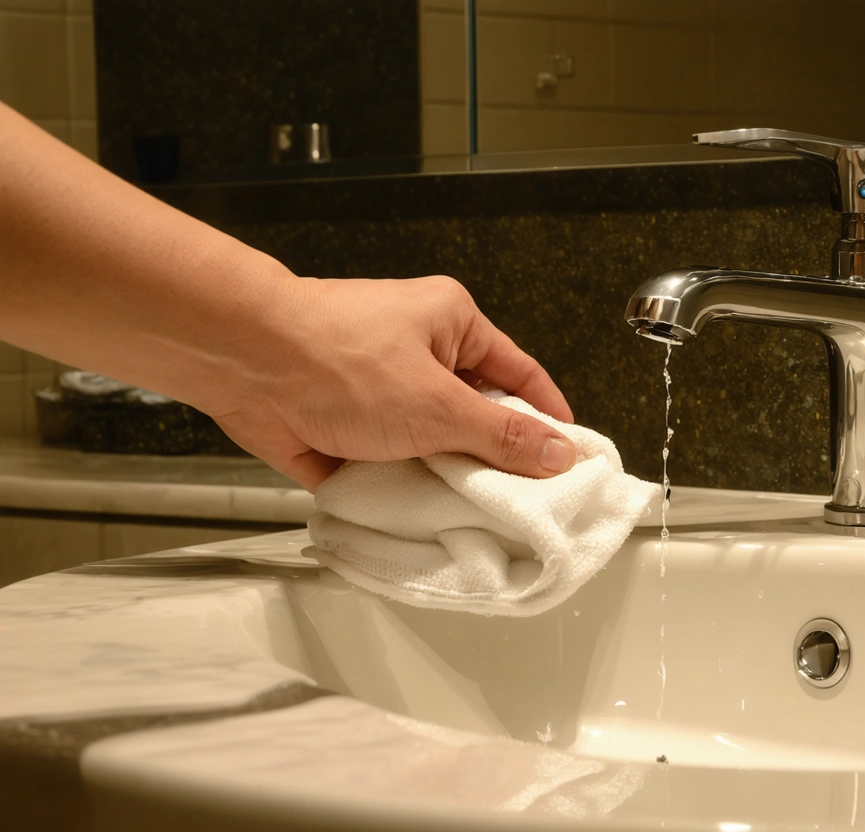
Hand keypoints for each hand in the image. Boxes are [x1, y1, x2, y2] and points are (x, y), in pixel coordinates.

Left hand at [207, 275, 576, 490]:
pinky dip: (398, 492)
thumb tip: (562, 455)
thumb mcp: (439, 406)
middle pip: (473, 414)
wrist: (243, 363)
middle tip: (525, 507)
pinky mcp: (340, 430)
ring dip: (443, 481)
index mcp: (451, 324)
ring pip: (428, 446)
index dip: (547, 417)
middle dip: (492, 460)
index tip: (572, 462)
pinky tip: (421, 527)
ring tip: (477, 525)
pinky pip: (384, 466)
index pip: (518, 374)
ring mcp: (376, 393)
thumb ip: (502, 436)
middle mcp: (417, 353)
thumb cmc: (344, 362)